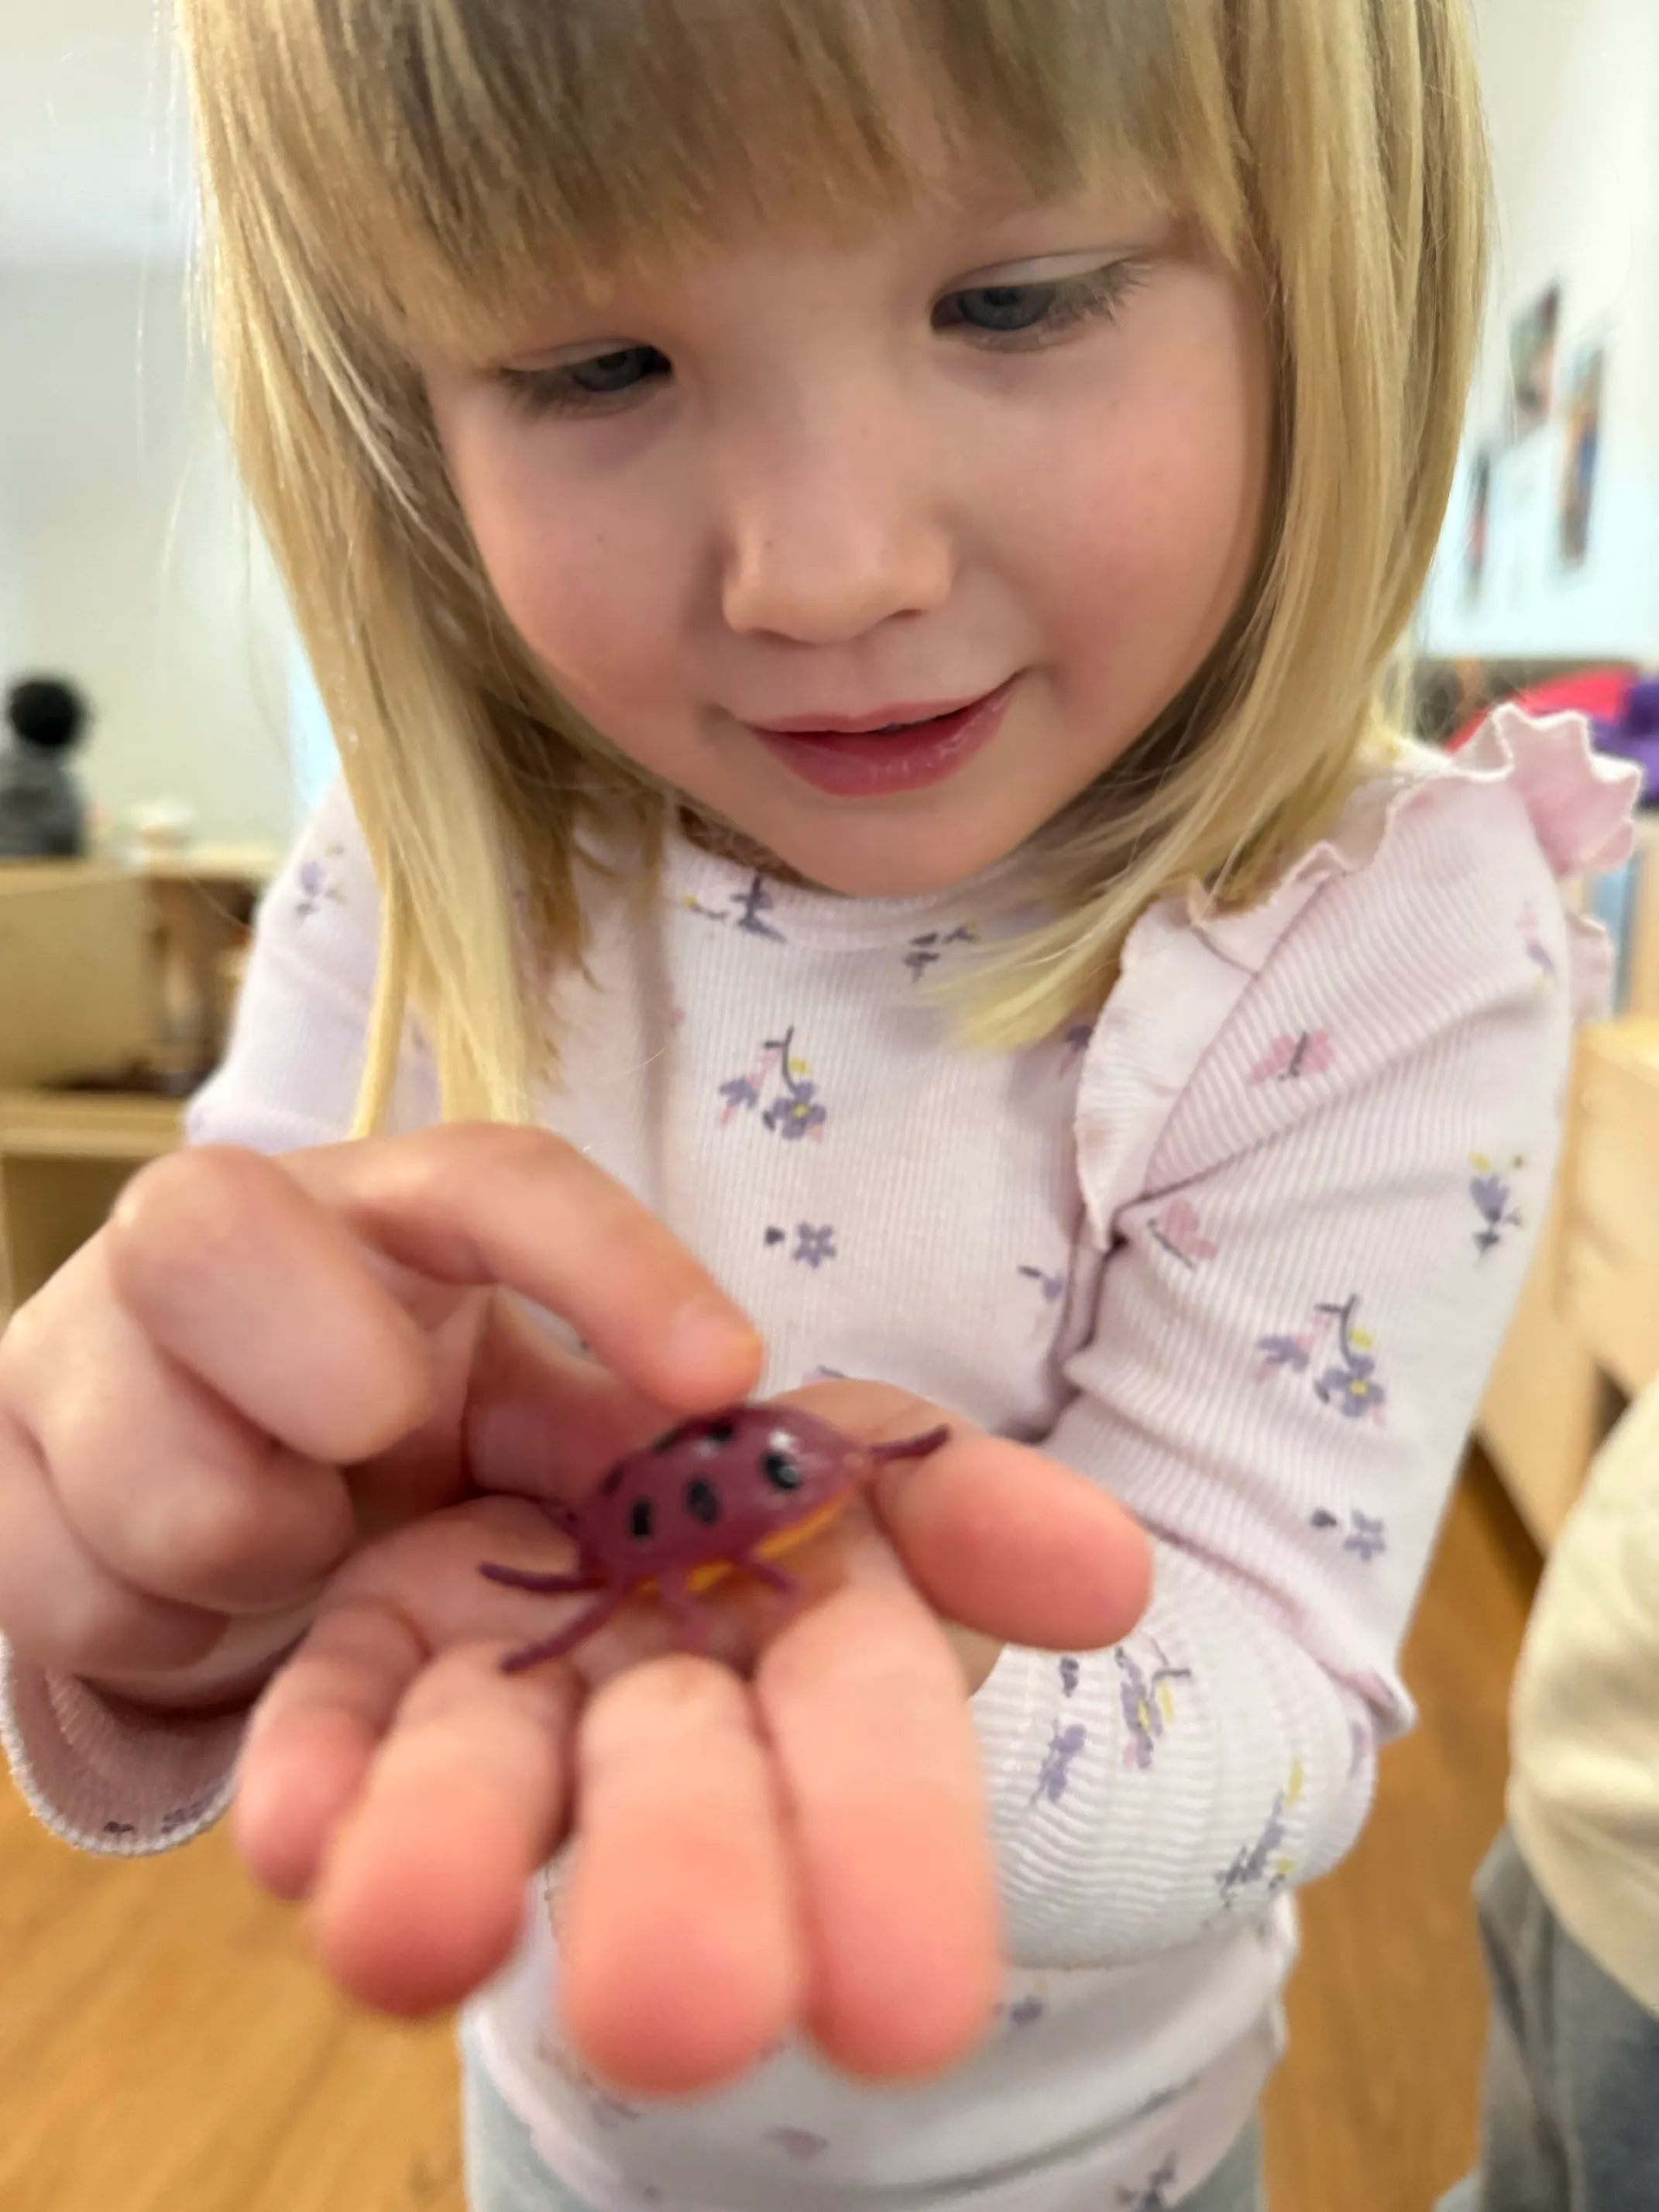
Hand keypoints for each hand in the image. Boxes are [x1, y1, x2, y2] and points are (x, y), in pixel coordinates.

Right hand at [0, 1125, 762, 1713]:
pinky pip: (68, 1587)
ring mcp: (78, 1338)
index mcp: (387, 1209)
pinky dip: (170, 1631)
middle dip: (313, 1360)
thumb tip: (779, 1476)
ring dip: (264, 1557)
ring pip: (156, 1470)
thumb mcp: (520, 1437)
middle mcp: (219, 1232)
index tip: (725, 1374)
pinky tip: (207, 1593)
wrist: (212, 1521)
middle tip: (380, 1442)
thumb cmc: (397, 1448)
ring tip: (303, 1543)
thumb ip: (627, 1445)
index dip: (611, 1262)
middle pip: (210, 1224)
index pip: (494, 1180)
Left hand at [232, 1373, 1150, 2096]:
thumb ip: (968, 1510)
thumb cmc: (759, 1476)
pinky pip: (339, 1706)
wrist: (561, 1433)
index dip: (887, 1847)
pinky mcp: (370, 1651)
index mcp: (811, 1641)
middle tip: (670, 2015)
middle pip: (677, 1780)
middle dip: (682, 1876)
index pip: (868, 1735)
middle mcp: (661, 1694)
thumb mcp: (879, 1474)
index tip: (900, 2006)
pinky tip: (287, 1829)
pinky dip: (321, 1764)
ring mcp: (509, 1685)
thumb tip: (1112, 1575)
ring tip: (401, 1936)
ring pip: (490, 1763)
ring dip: (452, 1842)